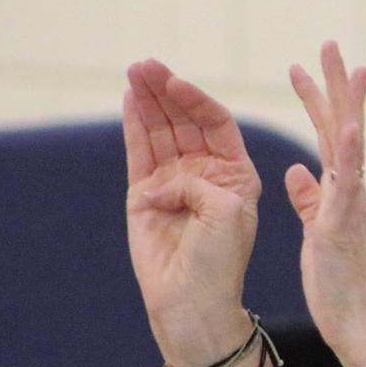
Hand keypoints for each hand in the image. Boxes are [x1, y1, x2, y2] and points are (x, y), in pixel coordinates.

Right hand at [123, 59, 261, 366]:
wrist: (191, 301)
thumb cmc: (219, 261)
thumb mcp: (224, 212)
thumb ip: (198, 183)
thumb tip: (161, 183)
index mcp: (236, 172)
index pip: (216, 122)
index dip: (196, 100)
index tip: (176, 82)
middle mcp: (205, 172)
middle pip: (185, 119)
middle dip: (166, 90)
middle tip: (146, 64)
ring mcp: (173, 181)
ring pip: (159, 131)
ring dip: (147, 101)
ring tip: (134, 71)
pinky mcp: (144, 195)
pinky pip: (139, 152)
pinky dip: (134, 126)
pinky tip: (130, 98)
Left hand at [285, 42, 365, 366]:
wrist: (359, 324)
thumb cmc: (338, 285)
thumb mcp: (315, 232)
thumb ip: (309, 200)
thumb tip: (296, 173)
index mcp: (338, 190)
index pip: (327, 134)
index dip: (316, 100)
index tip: (303, 67)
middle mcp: (349, 187)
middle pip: (342, 123)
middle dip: (335, 83)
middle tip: (329, 42)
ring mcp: (351, 200)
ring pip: (351, 140)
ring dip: (348, 101)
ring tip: (347, 65)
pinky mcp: (346, 220)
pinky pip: (349, 179)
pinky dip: (350, 149)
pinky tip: (348, 122)